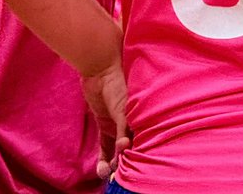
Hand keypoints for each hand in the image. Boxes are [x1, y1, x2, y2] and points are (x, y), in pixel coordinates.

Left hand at [82, 60, 129, 179]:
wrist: (99, 68)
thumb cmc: (116, 84)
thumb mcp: (122, 106)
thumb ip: (123, 127)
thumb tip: (123, 148)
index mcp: (141, 115)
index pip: (143, 139)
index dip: (139, 154)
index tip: (134, 166)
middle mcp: (131, 122)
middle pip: (131, 148)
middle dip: (125, 162)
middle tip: (119, 175)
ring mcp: (117, 125)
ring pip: (117, 151)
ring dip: (113, 163)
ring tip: (107, 173)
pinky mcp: (104, 125)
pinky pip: (105, 147)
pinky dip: (103, 158)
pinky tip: (101, 168)